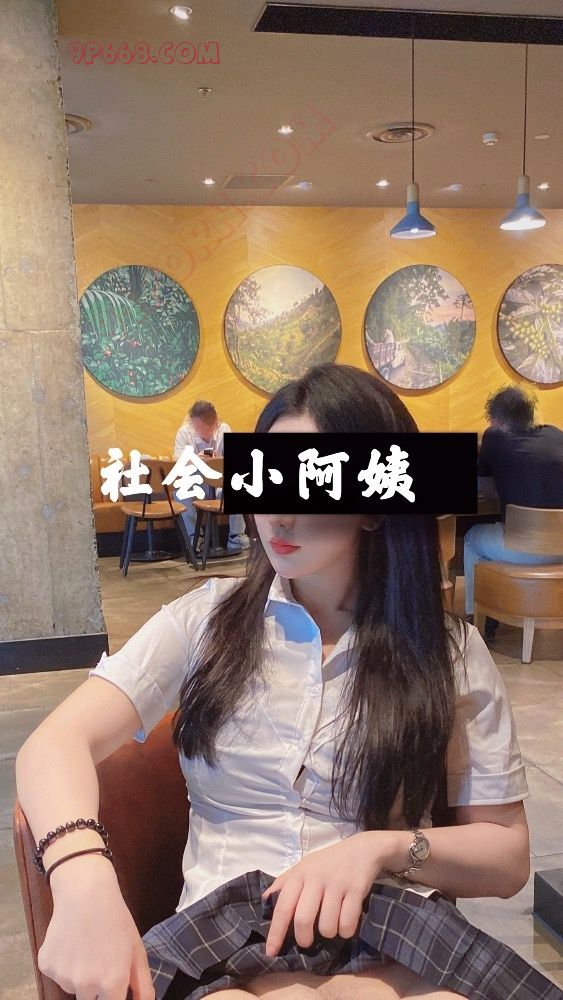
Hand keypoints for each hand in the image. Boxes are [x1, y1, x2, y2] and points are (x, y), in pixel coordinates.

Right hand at [38, 856, 154, 999]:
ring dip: (79, 975)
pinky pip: (57, 974)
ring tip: (86, 946)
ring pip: (73, 988)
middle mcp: (86, 985)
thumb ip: (143, 984)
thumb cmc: (115, 919)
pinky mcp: (46, 966)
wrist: (85, 892)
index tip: (112, 983)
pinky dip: (63, 963)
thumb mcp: (137, 949)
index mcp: (112, 982)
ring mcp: (63, 976)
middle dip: (96, 988)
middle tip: (99, 959)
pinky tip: (71, 941)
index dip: (113, 995)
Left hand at [261, 831, 399, 956]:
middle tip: (307, 942)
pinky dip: (346, 931)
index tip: (271, 952)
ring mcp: (337, 883)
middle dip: (304, 939)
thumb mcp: (304, 866)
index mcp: (300, 873)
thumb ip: (284, 882)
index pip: (283, 906)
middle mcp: (316, 877)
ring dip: (329, 933)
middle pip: (303, 920)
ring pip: (327, 926)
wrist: (362, 849)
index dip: (276, 932)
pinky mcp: (356, 889)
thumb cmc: (328, 862)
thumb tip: (264, 900)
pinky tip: (346, 924)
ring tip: (331, 925)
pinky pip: (347, 924)